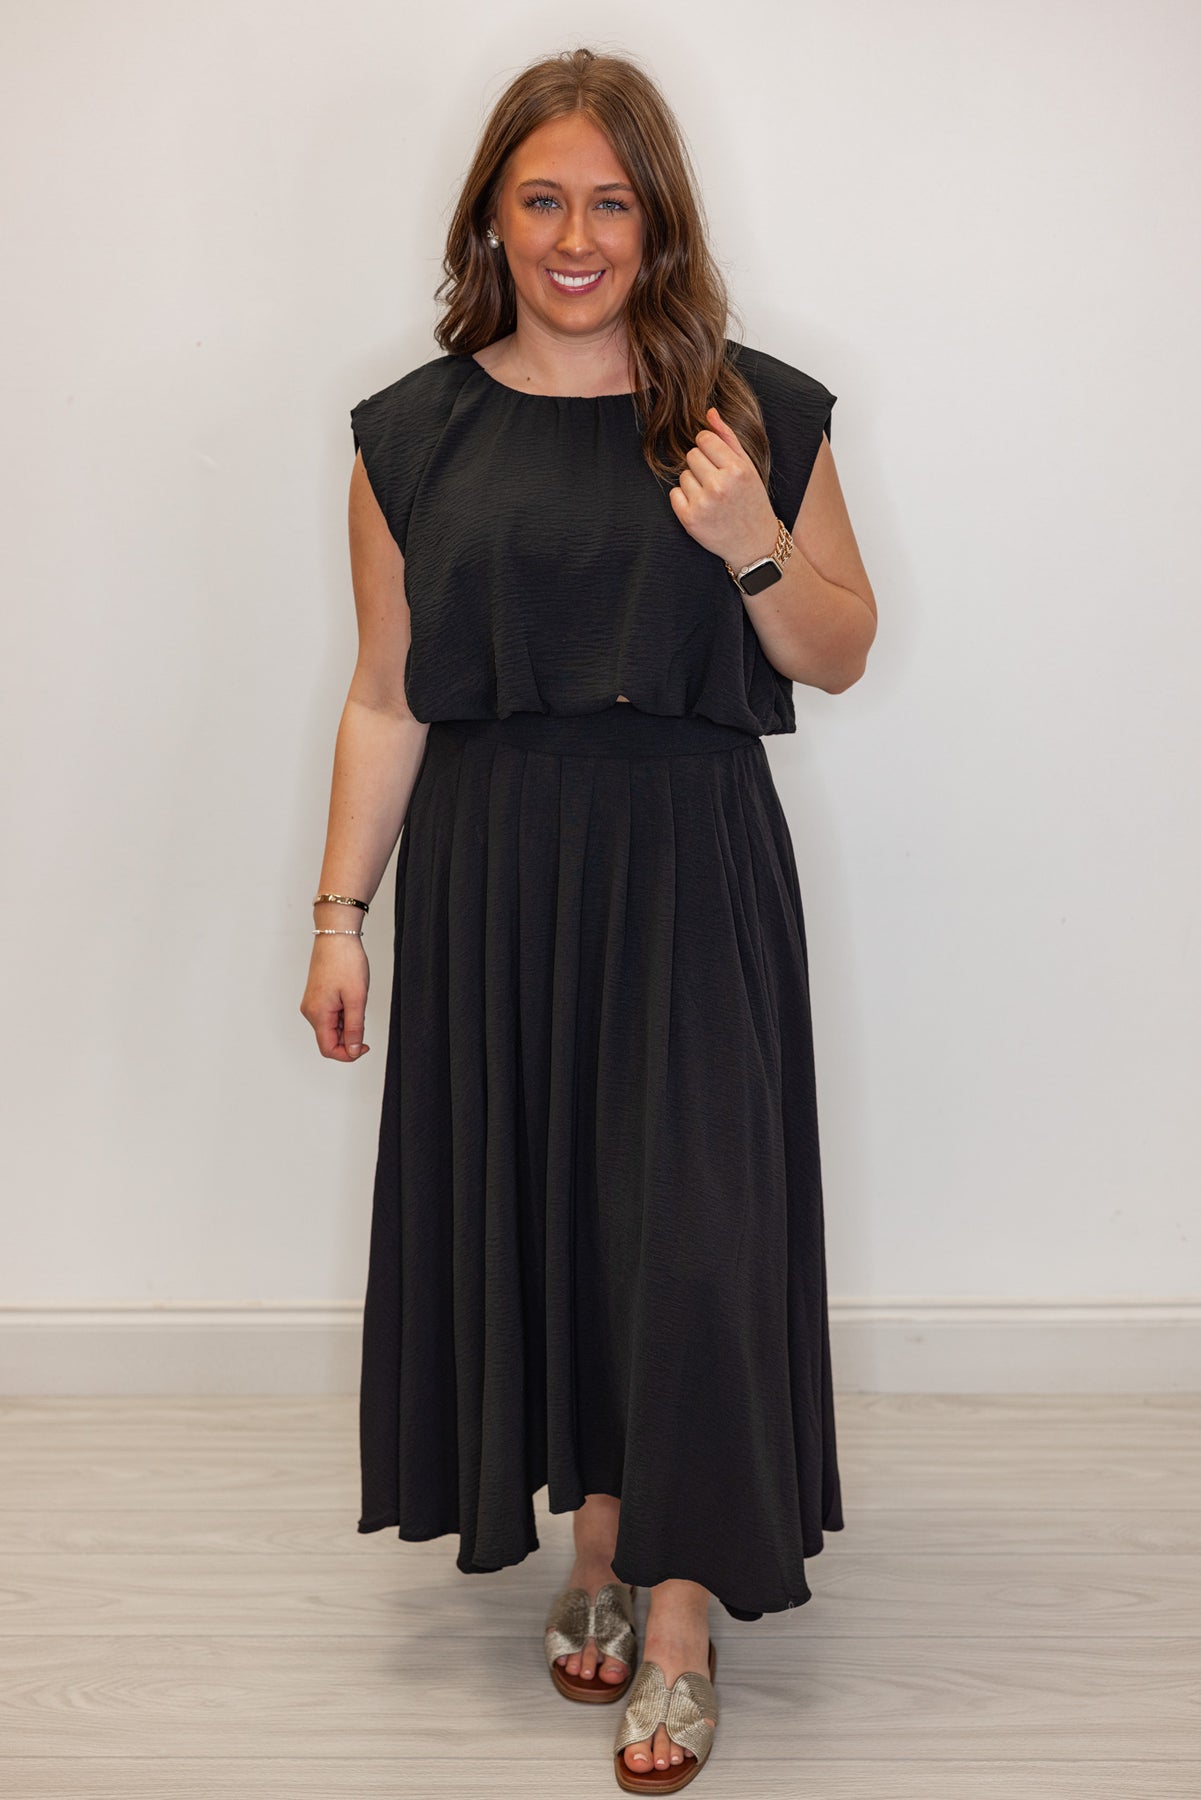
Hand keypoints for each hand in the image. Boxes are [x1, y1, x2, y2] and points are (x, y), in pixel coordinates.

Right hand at [299, 936, 370, 1060]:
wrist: (336, 936)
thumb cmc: (345, 961)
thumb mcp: (356, 998)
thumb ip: (355, 1028)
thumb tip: (353, 1051)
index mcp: (318, 1014)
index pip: (328, 1049)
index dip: (348, 1054)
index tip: (364, 1046)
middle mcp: (311, 1011)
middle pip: (330, 1039)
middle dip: (350, 1034)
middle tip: (362, 1012)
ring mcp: (312, 1004)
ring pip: (332, 1027)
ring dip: (348, 1022)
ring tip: (356, 999)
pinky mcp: (317, 997)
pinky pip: (331, 1015)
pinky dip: (344, 1012)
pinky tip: (351, 996)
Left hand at [668, 406, 779, 572]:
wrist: (754, 544)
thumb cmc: (751, 501)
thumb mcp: (747, 467)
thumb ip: (728, 438)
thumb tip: (709, 411)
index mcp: (737, 469)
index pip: (704, 438)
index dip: (710, 448)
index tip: (718, 461)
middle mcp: (719, 486)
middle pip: (691, 454)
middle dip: (702, 465)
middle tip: (717, 483)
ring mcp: (703, 504)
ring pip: (683, 475)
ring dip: (693, 483)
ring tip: (712, 498)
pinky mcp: (689, 520)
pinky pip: (674, 494)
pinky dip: (684, 500)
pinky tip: (702, 508)